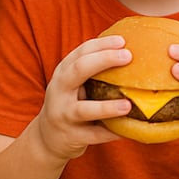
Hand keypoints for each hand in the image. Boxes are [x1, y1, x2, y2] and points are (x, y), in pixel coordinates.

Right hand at [33, 35, 132, 161]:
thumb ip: (93, 69)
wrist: (47, 138)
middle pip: (79, 70)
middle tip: (128, 56)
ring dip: (107, 107)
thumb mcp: (74, 83)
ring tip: (128, 105)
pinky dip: (110, 133)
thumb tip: (131, 50)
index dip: (102, 44)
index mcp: (63, 73)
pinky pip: (93, 135)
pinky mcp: (71, 136)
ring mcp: (64, 114)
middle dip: (104, 60)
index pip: (81, 52)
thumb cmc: (71, 103)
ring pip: (84, 110)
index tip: (123, 41)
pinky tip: (127, 130)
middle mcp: (60, 90)